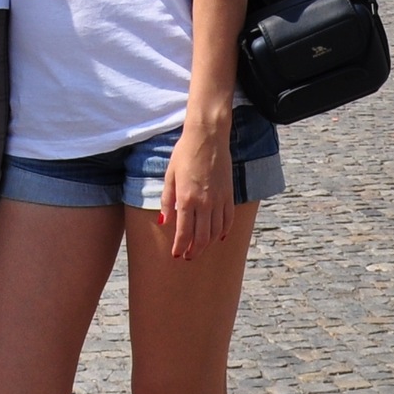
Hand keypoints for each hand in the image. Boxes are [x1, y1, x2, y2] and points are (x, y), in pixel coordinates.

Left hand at [156, 113, 234, 259]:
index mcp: (186, 198)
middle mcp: (204, 202)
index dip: (180, 247)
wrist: (208, 136)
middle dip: (194, 251)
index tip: (176, 254)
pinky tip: (219, 236)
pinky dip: (224, 231)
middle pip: (201, 238)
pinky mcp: (229, 194)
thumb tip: (164, 221)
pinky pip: (228, 219)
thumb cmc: (185, 153)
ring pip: (216, 232)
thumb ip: (168, 200)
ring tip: (200, 247)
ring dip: (208, 244)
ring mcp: (219, 199)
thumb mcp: (170, 175)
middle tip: (188, 256)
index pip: (184, 233)